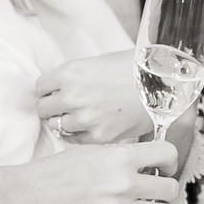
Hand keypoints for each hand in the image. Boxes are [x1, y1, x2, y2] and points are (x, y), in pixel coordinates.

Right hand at [0, 138, 181, 203]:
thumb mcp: (90, 151)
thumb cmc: (54, 173)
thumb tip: (146, 162)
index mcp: (119, 156)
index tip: (163, 168)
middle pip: (170, 188)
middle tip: (150, 192)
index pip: (167, 153)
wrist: (27, 198)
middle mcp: (122, 182)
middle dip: (162, 190)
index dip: (169, 161)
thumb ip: (120, 155)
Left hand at [35, 49, 153, 143]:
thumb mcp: (96, 63)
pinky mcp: (99, 137)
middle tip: (67, 107)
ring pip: (57, 126)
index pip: (40, 88)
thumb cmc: (132, 68)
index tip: (56, 93)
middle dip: (53, 108)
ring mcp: (85, 119)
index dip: (49, 91)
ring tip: (81, 117)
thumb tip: (56, 90)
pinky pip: (75, 140)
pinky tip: (91, 126)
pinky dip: (79, 135)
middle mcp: (72, 96)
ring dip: (65, 122)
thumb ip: (72, 78)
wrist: (164, 83)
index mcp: (69, 73)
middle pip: (44, 109)